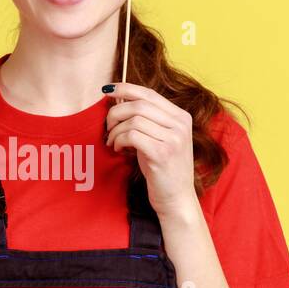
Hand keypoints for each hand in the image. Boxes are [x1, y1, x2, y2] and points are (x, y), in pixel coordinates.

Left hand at [103, 82, 197, 218]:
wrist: (177, 199)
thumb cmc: (163, 169)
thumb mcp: (160, 138)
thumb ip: (147, 119)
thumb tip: (119, 99)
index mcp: (182, 117)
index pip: (149, 94)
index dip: (126, 88)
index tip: (107, 90)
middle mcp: (180, 125)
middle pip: (139, 104)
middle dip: (116, 113)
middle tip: (107, 127)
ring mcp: (173, 139)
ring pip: (133, 120)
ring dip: (115, 130)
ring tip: (112, 142)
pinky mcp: (162, 153)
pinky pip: (131, 136)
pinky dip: (119, 140)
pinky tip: (118, 149)